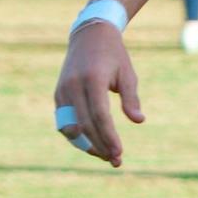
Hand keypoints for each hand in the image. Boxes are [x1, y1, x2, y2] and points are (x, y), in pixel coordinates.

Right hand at [53, 22, 143, 167]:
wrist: (89, 36)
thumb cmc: (114, 56)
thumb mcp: (127, 74)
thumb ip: (131, 98)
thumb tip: (139, 120)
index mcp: (92, 79)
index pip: (99, 115)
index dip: (109, 137)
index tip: (119, 153)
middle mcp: (73, 86)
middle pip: (84, 125)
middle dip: (100, 146)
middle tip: (116, 161)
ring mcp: (62, 91)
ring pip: (70, 127)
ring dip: (87, 145)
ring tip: (105, 156)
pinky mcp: (58, 94)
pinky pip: (64, 122)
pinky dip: (77, 136)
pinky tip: (92, 145)